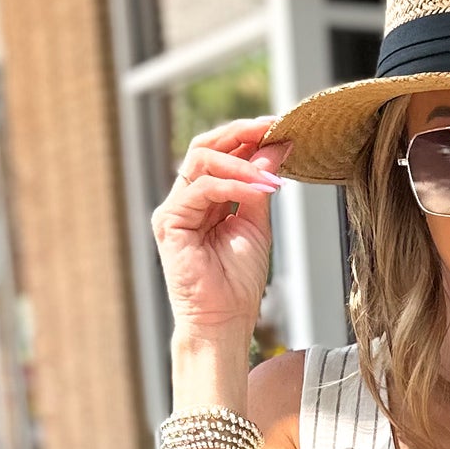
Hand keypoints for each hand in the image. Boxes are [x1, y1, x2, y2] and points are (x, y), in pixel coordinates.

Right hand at [151, 119, 287, 346]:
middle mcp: (186, 198)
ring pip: (201, 160)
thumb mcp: (257, 223)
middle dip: (241, 132)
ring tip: (270, 174)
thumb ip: (261, 185)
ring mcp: (174, 209)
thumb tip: (277, 145)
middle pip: (206, 146)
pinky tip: (257, 191)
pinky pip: (201, 189)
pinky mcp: (169, 222)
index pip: (222, 152)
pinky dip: (232, 185)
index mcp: (205, 198)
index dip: (248, 135)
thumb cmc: (238, 283)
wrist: (224, 321)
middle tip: (272, 127)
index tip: (280, 126)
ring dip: (241, 161)